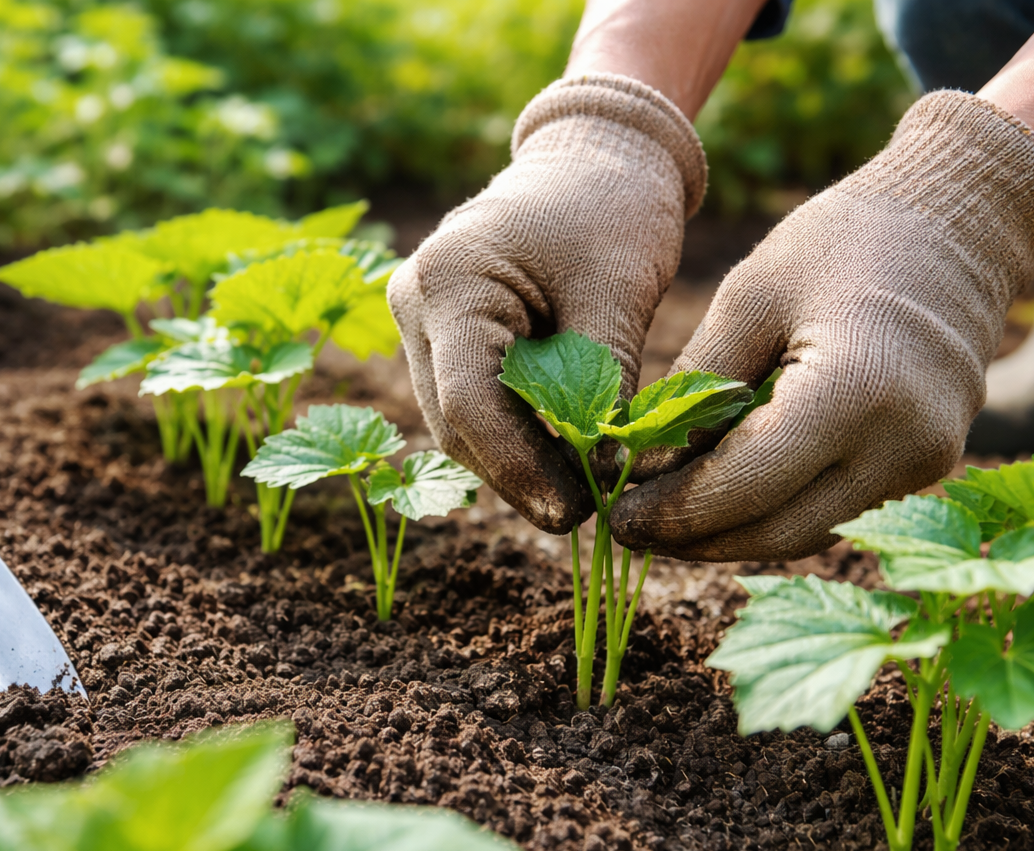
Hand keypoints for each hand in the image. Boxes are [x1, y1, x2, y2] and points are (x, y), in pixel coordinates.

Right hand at [388, 73, 705, 532]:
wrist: (597, 153)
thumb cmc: (612, 205)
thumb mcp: (619, 290)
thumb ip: (605, 381)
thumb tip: (605, 472)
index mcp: (449, 280)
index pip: (469, 401)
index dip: (518, 467)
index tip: (574, 510)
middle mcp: (415, 301)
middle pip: (455, 422)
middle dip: (518, 475)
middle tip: (585, 514)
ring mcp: (420, 320)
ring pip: (458, 422)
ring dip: (515, 462)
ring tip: (581, 491)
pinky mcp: (442, 334)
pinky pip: (471, 403)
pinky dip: (515, 434)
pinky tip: (563, 458)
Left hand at [610, 91, 1033, 561]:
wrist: (961, 222)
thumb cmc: (845, 240)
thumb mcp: (749, 295)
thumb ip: (697, 386)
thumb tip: (647, 467)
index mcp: (855, 391)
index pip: (746, 485)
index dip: (676, 511)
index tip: (618, 516)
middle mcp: (902, 444)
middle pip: (778, 530)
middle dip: (698, 539)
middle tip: (630, 530)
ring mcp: (926, 462)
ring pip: (808, 530)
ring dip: (734, 534)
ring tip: (665, 521)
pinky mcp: (929, 465)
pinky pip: (838, 507)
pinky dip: (778, 509)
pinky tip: (724, 498)